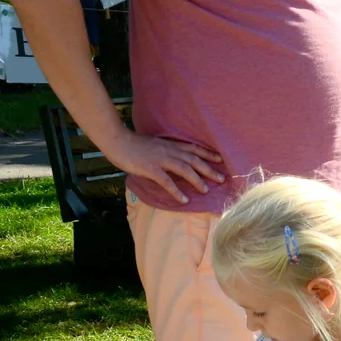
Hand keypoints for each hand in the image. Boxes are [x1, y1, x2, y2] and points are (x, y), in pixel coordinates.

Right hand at [105, 129, 225, 204]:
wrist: (118, 141)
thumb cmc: (134, 144)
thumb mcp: (155, 145)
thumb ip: (165, 151)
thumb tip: (173, 159)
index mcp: (170, 145)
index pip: (193, 148)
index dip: (208, 154)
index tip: (220, 159)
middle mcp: (169, 151)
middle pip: (194, 159)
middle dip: (209, 169)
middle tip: (222, 178)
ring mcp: (161, 159)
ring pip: (184, 169)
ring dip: (196, 180)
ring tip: (205, 190)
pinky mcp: (151, 168)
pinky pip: (167, 181)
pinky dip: (176, 190)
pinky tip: (184, 199)